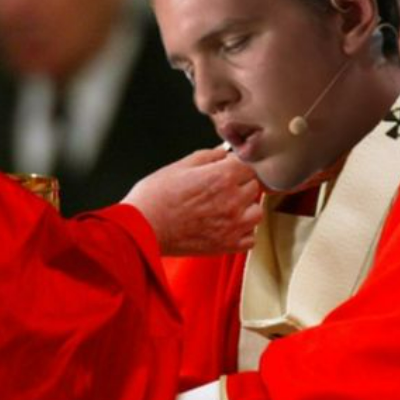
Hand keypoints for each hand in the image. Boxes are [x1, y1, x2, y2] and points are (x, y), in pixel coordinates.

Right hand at [123, 148, 261, 255]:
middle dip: (241, 184)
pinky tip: (227, 227)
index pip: (248, 165)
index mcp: (222, 176)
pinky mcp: (227, 245)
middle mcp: (233, 200)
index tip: (227, 168)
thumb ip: (207, 157)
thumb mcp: (179, 166)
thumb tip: (222, 153)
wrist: (143, 228)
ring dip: (246, 208)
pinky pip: (250, 238)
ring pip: (256, 212)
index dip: (236, 165)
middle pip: (254, 187)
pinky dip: (242, 233)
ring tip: (227, 208)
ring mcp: (232, 225)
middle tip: (222, 188)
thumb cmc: (155, 197)